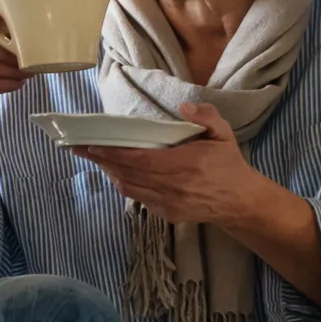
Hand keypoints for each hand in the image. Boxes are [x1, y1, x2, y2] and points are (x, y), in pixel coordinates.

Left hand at [74, 102, 271, 226]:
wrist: (240, 202)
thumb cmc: (229, 164)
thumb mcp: (224, 134)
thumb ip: (206, 117)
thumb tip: (184, 107)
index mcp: (187, 164)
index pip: (141, 160)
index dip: (115, 153)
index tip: (94, 144)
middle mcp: (175, 186)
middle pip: (129, 174)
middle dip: (102, 160)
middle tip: (79, 148)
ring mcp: (170, 203)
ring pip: (130, 188)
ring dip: (110, 173)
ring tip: (94, 158)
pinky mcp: (168, 214)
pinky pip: (139, 199)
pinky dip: (124, 185)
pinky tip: (116, 173)